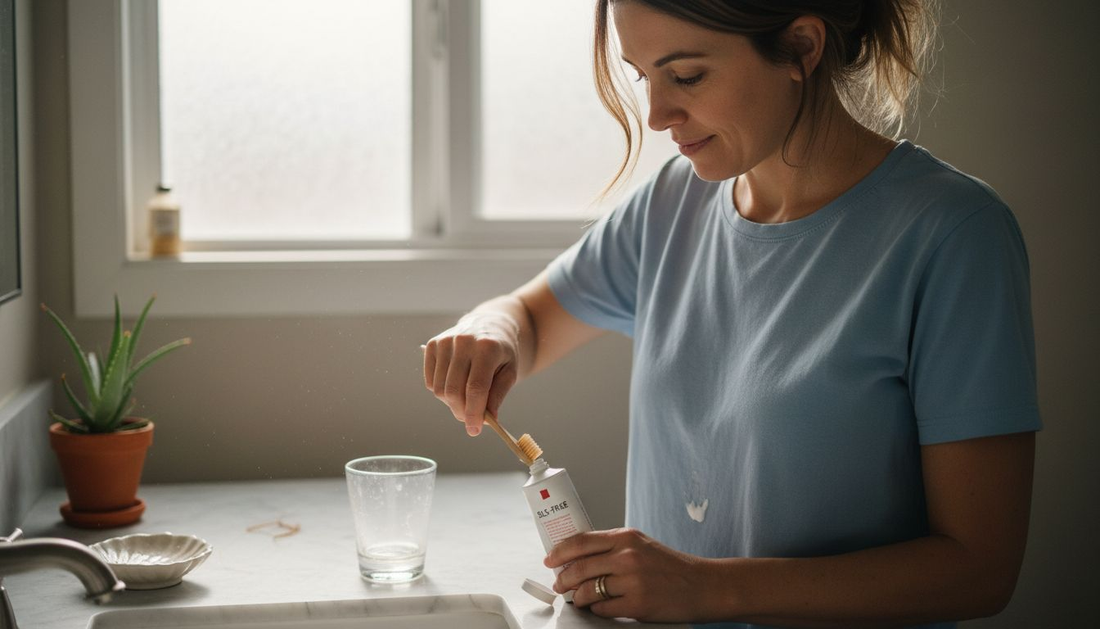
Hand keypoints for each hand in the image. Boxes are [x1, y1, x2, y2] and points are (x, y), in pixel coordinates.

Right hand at [423, 311, 519, 435]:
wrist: (489, 324)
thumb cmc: (502, 352)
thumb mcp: (510, 371)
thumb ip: (498, 395)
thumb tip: (486, 419)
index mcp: (487, 347)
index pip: (476, 388)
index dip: (474, 413)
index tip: (475, 430)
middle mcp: (464, 341)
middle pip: (454, 391)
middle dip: (461, 412)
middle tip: (470, 420)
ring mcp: (445, 341)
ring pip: (440, 389)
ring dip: (451, 403)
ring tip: (466, 400)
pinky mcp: (432, 345)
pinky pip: (430, 382)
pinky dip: (441, 392)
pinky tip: (455, 385)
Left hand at [545, 528, 715, 622]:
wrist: (703, 586)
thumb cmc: (672, 567)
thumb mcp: (641, 546)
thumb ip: (613, 548)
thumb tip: (580, 558)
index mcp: (626, 537)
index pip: (581, 541)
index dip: (560, 551)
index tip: (550, 559)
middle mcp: (627, 556)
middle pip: (579, 567)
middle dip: (563, 578)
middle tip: (559, 584)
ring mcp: (632, 580)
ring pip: (588, 590)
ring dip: (577, 597)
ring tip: (578, 598)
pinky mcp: (637, 604)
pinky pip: (603, 609)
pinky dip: (597, 610)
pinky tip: (600, 608)